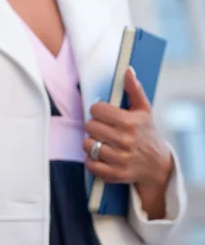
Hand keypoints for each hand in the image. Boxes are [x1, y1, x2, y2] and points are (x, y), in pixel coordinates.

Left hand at [83, 67, 171, 187]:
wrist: (157, 165)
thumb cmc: (147, 132)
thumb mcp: (144, 109)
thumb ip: (134, 89)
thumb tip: (127, 70)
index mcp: (130, 122)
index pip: (97, 109)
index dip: (97, 110)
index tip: (102, 113)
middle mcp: (125, 141)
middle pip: (90, 126)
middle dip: (93, 125)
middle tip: (101, 127)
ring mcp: (121, 159)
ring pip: (88, 145)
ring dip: (90, 142)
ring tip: (99, 140)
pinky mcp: (116, 174)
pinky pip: (91, 165)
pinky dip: (91, 160)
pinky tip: (99, 155)